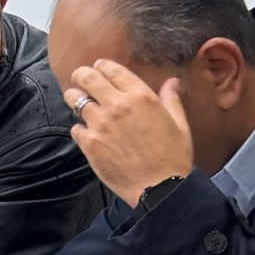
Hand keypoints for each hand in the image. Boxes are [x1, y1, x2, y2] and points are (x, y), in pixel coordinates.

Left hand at [64, 59, 192, 207]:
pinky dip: (79, 128)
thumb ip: (171, 99)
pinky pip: (75, 128)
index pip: (112, 69)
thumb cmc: (173, 157)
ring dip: (75, 98)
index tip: (98, 67)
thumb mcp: (179, 124)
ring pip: (75, 100)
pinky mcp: (90, 143)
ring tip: (77, 100)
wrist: (159, 188)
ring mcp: (100, 124)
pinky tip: (87, 132)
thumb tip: (172, 82)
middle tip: (80, 78)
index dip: (102, 66)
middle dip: (81, 75)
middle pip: (87, 78)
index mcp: (141, 97)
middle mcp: (117, 106)